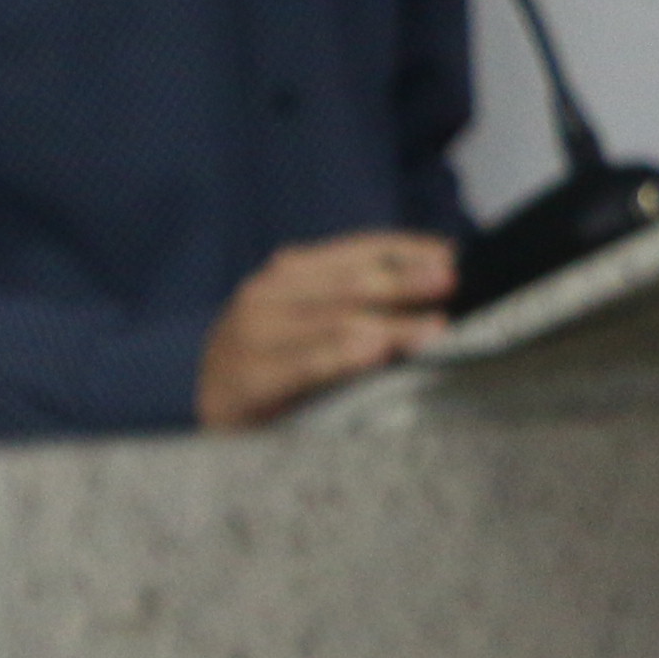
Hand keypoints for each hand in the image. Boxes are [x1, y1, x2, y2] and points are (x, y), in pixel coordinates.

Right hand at [197, 232, 452, 427]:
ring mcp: (252, 336)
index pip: (357, 250)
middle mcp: (265, 296)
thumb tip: (434, 280)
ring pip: (333, 323)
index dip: (407, 250)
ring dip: (390, 325)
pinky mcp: (249, 378)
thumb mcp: (306, 318)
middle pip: (349, 283)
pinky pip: (305, 365)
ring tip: (434, 328)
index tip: (455, 256)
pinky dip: (343, 357)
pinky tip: (376, 353)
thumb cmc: (269, 362)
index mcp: (286, 274)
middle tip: (451, 282)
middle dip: (405, 281)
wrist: (204, 407)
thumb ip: (354, 298)